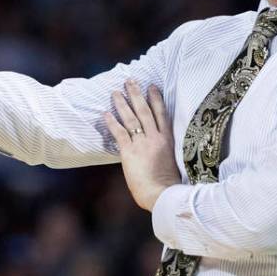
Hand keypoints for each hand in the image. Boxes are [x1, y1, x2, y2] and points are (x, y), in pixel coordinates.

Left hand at [104, 80, 181, 210]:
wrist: (163, 194)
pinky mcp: (130, 152)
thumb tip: (156, 150)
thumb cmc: (168, 184)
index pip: (161, 114)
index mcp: (168, 140)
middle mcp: (155, 138)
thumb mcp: (172, 162)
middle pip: (145, 111)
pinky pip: (119, 133)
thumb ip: (164, 151)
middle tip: (130, 81)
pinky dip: (112, 122)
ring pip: (131, 118)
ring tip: (115, 92)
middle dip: (137, 94)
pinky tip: (105, 113)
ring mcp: (142, 144)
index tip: (152, 86)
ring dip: (122, 104)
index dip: (156, 99)